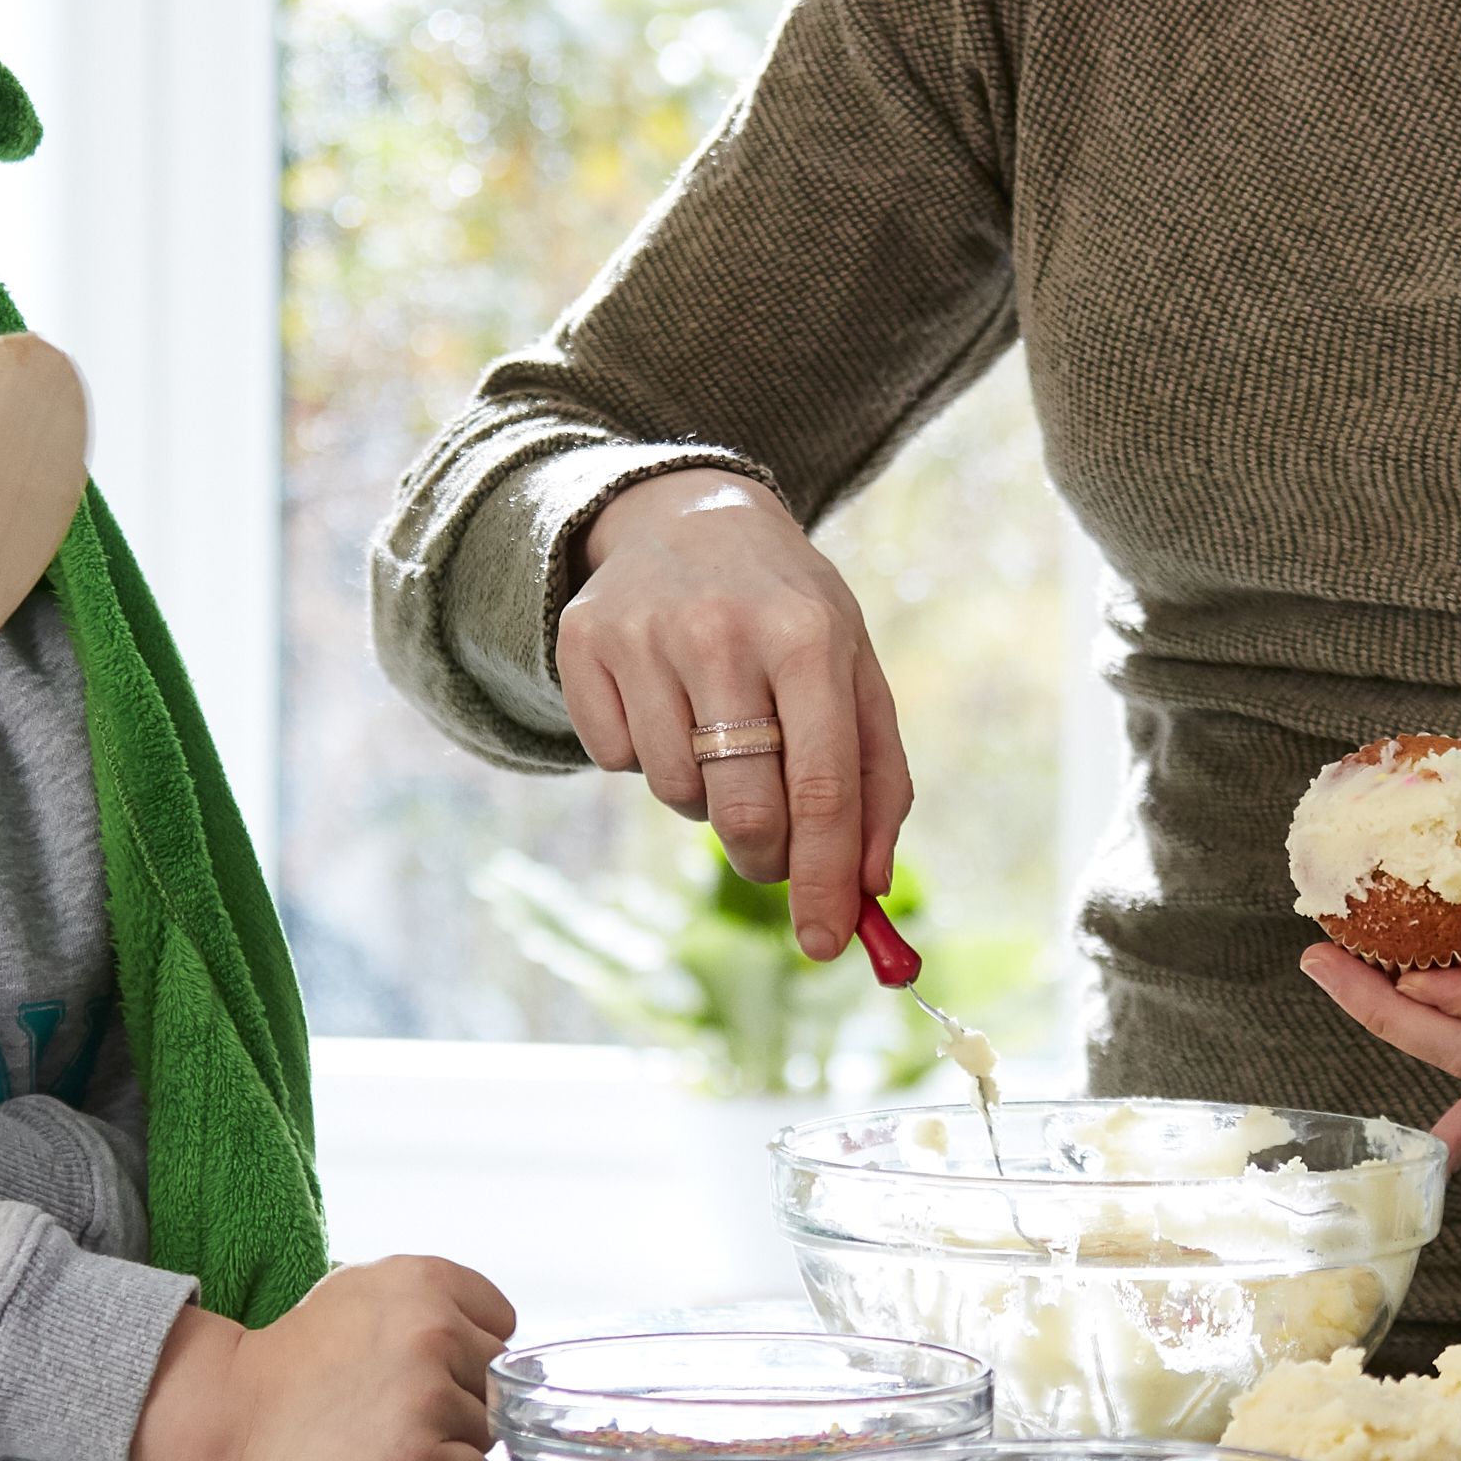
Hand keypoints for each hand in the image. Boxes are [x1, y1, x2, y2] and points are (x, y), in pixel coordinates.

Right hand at [128, 1249, 514, 1460]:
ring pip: (488, 1430)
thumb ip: (439, 1297)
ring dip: (450, 1438)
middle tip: (398, 1401)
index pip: (503, 1325)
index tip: (425, 1362)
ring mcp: (427, 1396)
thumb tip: (504, 1339)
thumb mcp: (368, 1283)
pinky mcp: (416, 1459)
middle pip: (497, 1380)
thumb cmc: (307, 1349)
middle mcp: (435, 1331)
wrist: (240, 1404)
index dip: (468, 1349)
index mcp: (428, 1279)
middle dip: (460, 1394)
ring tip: (390, 1428)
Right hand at [556, 465, 913, 961]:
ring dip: (704, 794)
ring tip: (717, 729)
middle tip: (770, 852)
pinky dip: (645, 753)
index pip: (822, 789)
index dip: (825, 881)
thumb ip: (876, 780)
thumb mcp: (853, 672)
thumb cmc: (789, 615)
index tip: (827, 944)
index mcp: (809, 637)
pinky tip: (664, 700)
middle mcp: (724, 631)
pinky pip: (613, 759)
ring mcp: (645, 634)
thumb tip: (868, 888)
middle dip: (764, 858)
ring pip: (675, 793)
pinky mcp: (583, 642)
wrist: (688, 515)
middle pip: (744, 810)